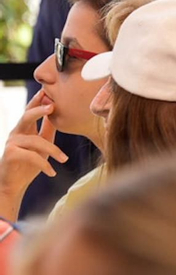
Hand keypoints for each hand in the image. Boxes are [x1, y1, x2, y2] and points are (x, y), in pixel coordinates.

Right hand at [1, 99, 66, 213]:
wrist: (12, 184)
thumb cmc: (28, 163)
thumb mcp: (42, 145)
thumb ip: (48, 130)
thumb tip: (58, 115)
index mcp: (24, 128)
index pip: (31, 110)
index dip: (39, 100)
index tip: (48, 90)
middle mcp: (16, 133)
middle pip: (27, 116)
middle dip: (39, 110)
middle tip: (52, 106)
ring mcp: (12, 143)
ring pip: (35, 140)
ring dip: (53, 150)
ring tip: (64, 159)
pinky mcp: (10, 154)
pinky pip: (31, 156)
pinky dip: (44, 164)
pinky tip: (52, 173)